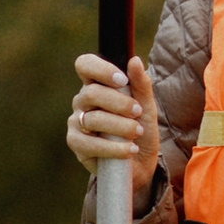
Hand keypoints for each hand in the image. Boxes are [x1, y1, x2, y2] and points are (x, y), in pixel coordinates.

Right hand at [68, 52, 160, 189]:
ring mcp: (76, 122)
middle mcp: (82, 101)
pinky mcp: (76, 144)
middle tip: (137, 111)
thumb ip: (141, 84)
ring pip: (92, 119)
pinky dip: (113, 147)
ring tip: (137, 132)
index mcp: (97, 84)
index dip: (101, 69)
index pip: (85, 65)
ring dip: (120, 126)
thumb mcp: (146, 106)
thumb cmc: (140, 129)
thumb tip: (135, 61)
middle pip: (91, 93)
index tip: (122, 80)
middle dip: (119, 103)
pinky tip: (129, 149)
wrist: (141, 162)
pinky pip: (89, 144)